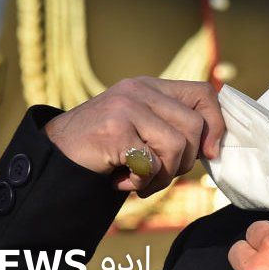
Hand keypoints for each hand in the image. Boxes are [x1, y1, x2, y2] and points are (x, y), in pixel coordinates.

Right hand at [43, 77, 224, 196]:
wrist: (53, 156)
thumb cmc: (104, 148)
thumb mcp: (140, 127)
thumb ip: (171, 127)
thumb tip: (214, 147)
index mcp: (151, 86)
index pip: (203, 92)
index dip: (215, 124)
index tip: (209, 153)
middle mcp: (139, 90)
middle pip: (194, 127)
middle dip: (184, 163)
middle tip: (158, 174)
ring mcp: (125, 107)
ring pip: (176, 147)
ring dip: (162, 177)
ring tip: (139, 181)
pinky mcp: (113, 130)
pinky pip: (150, 164)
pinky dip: (140, 183)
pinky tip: (120, 181)